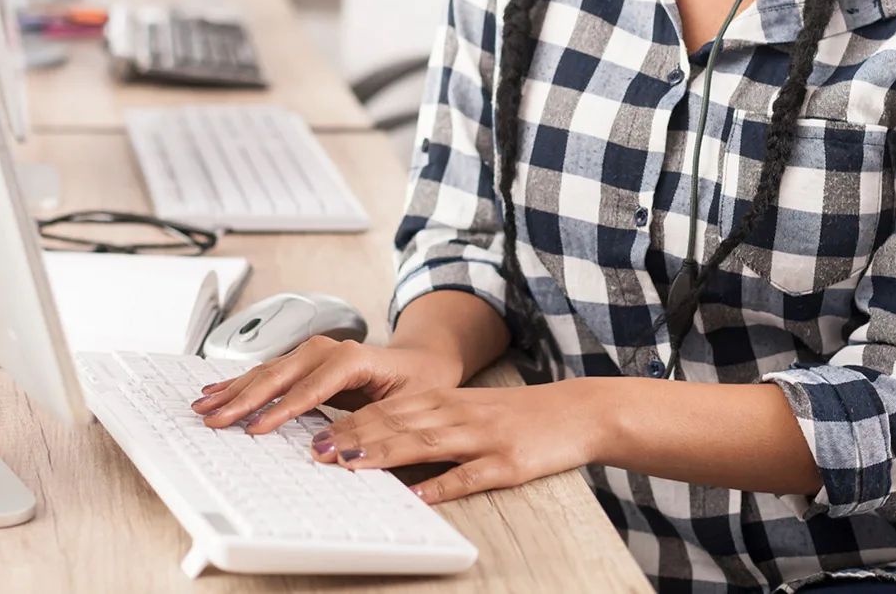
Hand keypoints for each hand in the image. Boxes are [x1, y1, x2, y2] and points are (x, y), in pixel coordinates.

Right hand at [190, 336, 461, 429]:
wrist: (425, 360)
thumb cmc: (420, 382)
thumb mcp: (407, 408)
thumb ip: (373, 425)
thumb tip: (335, 450)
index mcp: (357, 359)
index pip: (315, 384)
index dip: (285, 406)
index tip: (257, 428)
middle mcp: (333, 350)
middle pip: (283, 371)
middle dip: (247, 397)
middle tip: (216, 420)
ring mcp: (317, 353)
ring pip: (271, 368)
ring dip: (236, 388)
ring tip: (204, 405)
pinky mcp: (308, 362)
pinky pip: (271, 370)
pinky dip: (243, 381)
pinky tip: (218, 389)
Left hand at [306, 380, 603, 503]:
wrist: (578, 411)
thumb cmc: (522, 416)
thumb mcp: (473, 411)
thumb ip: (432, 422)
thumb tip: (385, 442)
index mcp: (448, 401)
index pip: (390, 409)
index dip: (351, 421)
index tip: (318, 434)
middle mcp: (459, 414)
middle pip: (398, 422)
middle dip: (354, 437)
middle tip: (317, 450)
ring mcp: (483, 437)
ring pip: (424, 442)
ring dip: (383, 453)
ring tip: (350, 465)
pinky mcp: (507, 462)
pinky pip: (469, 475)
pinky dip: (441, 485)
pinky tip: (418, 494)